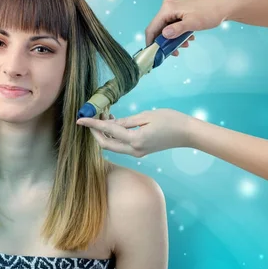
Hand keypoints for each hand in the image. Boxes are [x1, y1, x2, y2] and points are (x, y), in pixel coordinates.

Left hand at [76, 109, 194, 156]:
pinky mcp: (140, 152)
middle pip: (106, 144)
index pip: (108, 131)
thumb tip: (110, 123)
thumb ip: (126, 121)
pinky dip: (114, 136)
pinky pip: (121, 146)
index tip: (80, 120)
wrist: (187, 133)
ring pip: (113, 146)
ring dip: (105, 134)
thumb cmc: (170, 120)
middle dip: (96, 132)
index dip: (92, 125)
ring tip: (105, 115)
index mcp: (136, 140)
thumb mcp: (147, 116)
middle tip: (93, 116)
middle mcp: (134, 150)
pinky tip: (114, 122)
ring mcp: (137, 153)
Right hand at [146, 0, 229, 45]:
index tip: (152, 54)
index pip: (152, 27)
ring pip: (166, 28)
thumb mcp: (192, 24)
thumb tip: (163, 35)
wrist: (223, 7)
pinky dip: (178, 34)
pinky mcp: (179, 11)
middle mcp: (168, 6)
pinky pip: (173, 25)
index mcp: (168, 8)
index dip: (150, 42)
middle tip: (174, 52)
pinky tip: (188, 39)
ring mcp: (173, 8)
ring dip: (173, 40)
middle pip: (159, 29)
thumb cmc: (209, 13)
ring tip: (185, 45)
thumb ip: (177, 30)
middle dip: (165, 42)